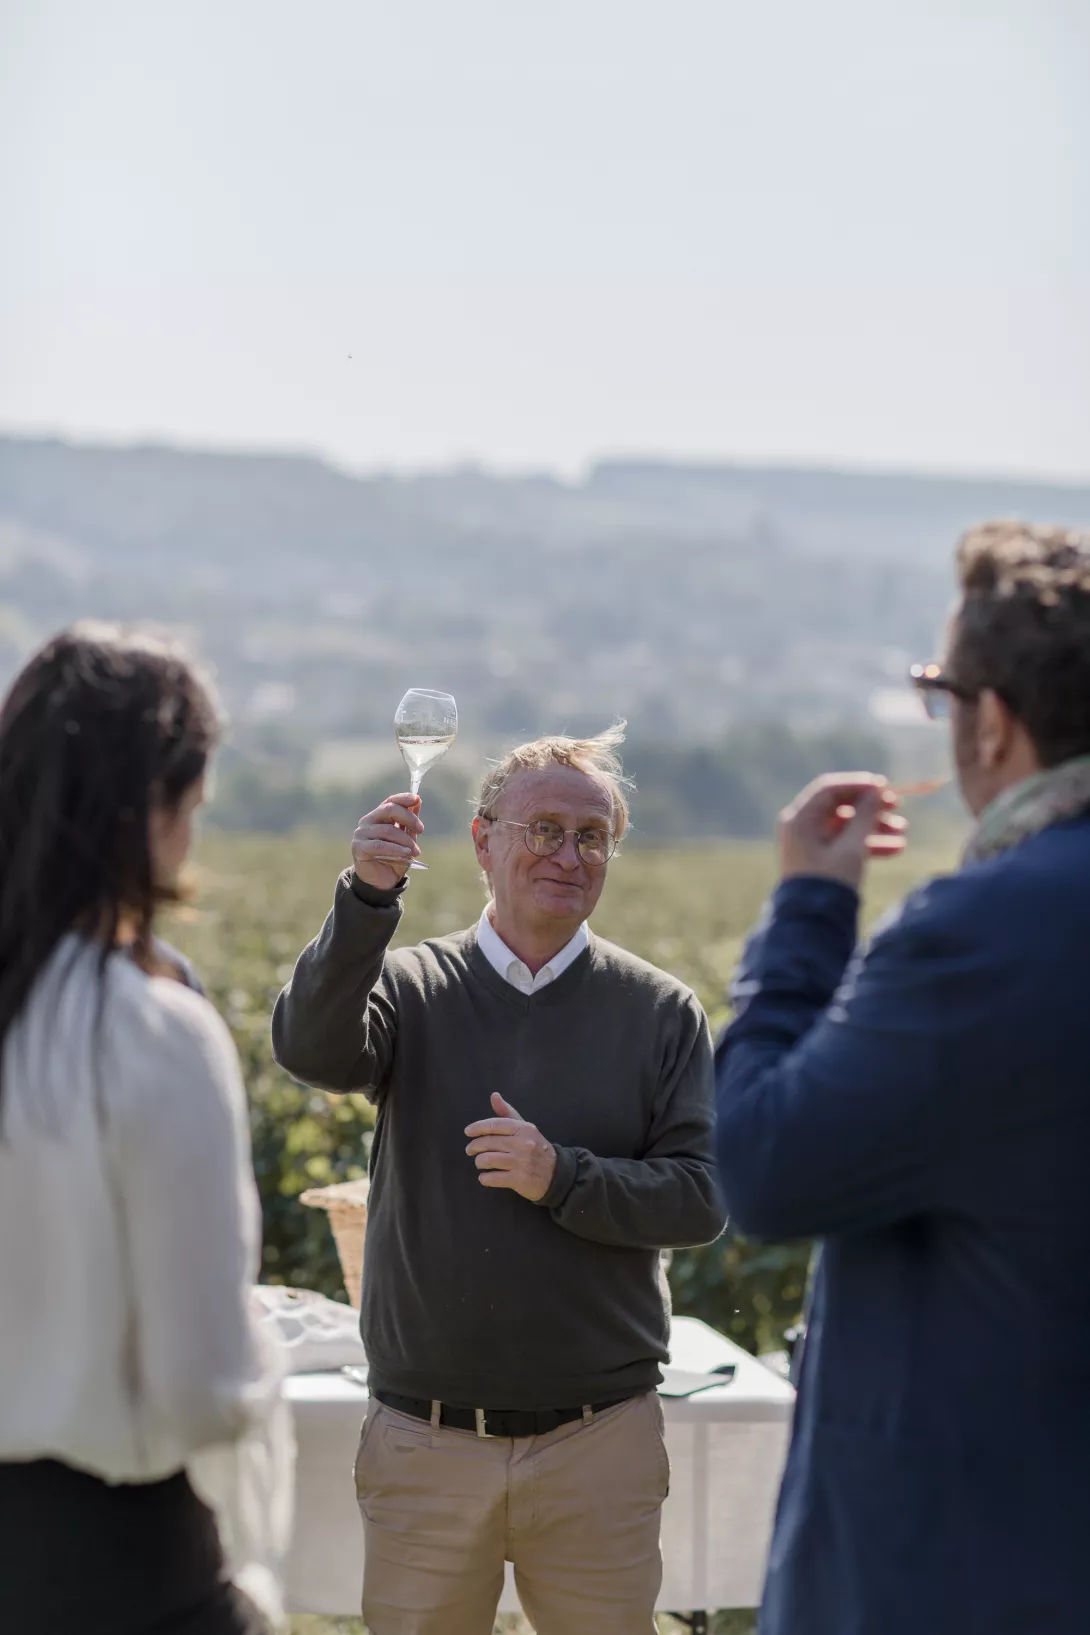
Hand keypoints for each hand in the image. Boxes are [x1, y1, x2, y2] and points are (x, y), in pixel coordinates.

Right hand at [351, 793, 422, 889]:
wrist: (382, 882)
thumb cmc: (394, 858)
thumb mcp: (406, 840)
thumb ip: (409, 823)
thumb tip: (417, 801)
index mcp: (378, 817)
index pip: (390, 801)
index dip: (403, 798)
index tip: (417, 799)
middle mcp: (367, 822)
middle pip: (389, 810)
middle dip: (408, 818)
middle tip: (421, 829)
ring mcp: (361, 834)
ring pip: (387, 830)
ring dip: (405, 840)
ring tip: (416, 851)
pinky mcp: (359, 848)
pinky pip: (380, 845)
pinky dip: (396, 849)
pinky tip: (407, 854)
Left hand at [465, 1093, 557, 1201]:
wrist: (556, 1174)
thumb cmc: (536, 1148)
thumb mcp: (525, 1128)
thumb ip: (507, 1113)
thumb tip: (494, 1095)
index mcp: (524, 1129)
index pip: (495, 1125)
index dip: (478, 1127)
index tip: (467, 1132)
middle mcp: (523, 1144)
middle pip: (488, 1143)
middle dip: (474, 1146)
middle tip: (470, 1150)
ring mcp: (521, 1162)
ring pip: (487, 1160)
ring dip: (479, 1162)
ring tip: (480, 1163)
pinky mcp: (519, 1180)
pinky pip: (492, 1178)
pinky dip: (484, 1178)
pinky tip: (486, 1176)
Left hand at [778, 772, 906, 891]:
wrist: (813, 925)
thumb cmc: (829, 883)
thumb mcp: (852, 848)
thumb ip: (865, 816)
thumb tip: (876, 791)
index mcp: (800, 819)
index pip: (830, 789)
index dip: (859, 785)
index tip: (885, 788)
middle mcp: (801, 827)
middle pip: (840, 806)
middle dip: (871, 809)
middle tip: (898, 809)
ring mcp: (810, 843)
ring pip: (846, 826)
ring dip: (874, 827)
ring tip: (903, 833)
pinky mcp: (820, 859)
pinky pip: (845, 843)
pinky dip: (868, 844)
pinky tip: (897, 849)